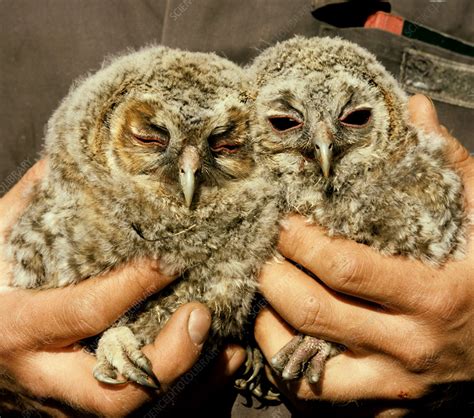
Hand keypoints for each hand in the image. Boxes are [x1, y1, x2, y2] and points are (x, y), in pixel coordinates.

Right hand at [0, 161, 244, 415]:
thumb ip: (27, 206)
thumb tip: (69, 162)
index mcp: (18, 329)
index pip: (86, 312)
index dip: (133, 286)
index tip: (170, 259)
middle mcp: (44, 378)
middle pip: (113, 393)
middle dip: (167, 359)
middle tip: (200, 314)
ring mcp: (64, 402)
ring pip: (134, 410)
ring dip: (190, 381)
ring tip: (230, 344)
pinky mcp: (80, 408)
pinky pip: (145, 414)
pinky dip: (191, 394)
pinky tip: (223, 361)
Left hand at [255, 95, 473, 412]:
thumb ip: (447, 163)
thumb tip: (413, 109)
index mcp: (433, 295)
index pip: (342, 267)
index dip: (300, 242)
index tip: (282, 222)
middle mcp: (409, 347)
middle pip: (311, 312)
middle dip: (273, 277)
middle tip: (264, 253)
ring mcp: (395, 385)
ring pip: (305, 368)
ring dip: (272, 329)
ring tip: (267, 296)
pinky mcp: (387, 408)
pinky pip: (319, 399)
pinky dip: (290, 369)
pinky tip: (285, 338)